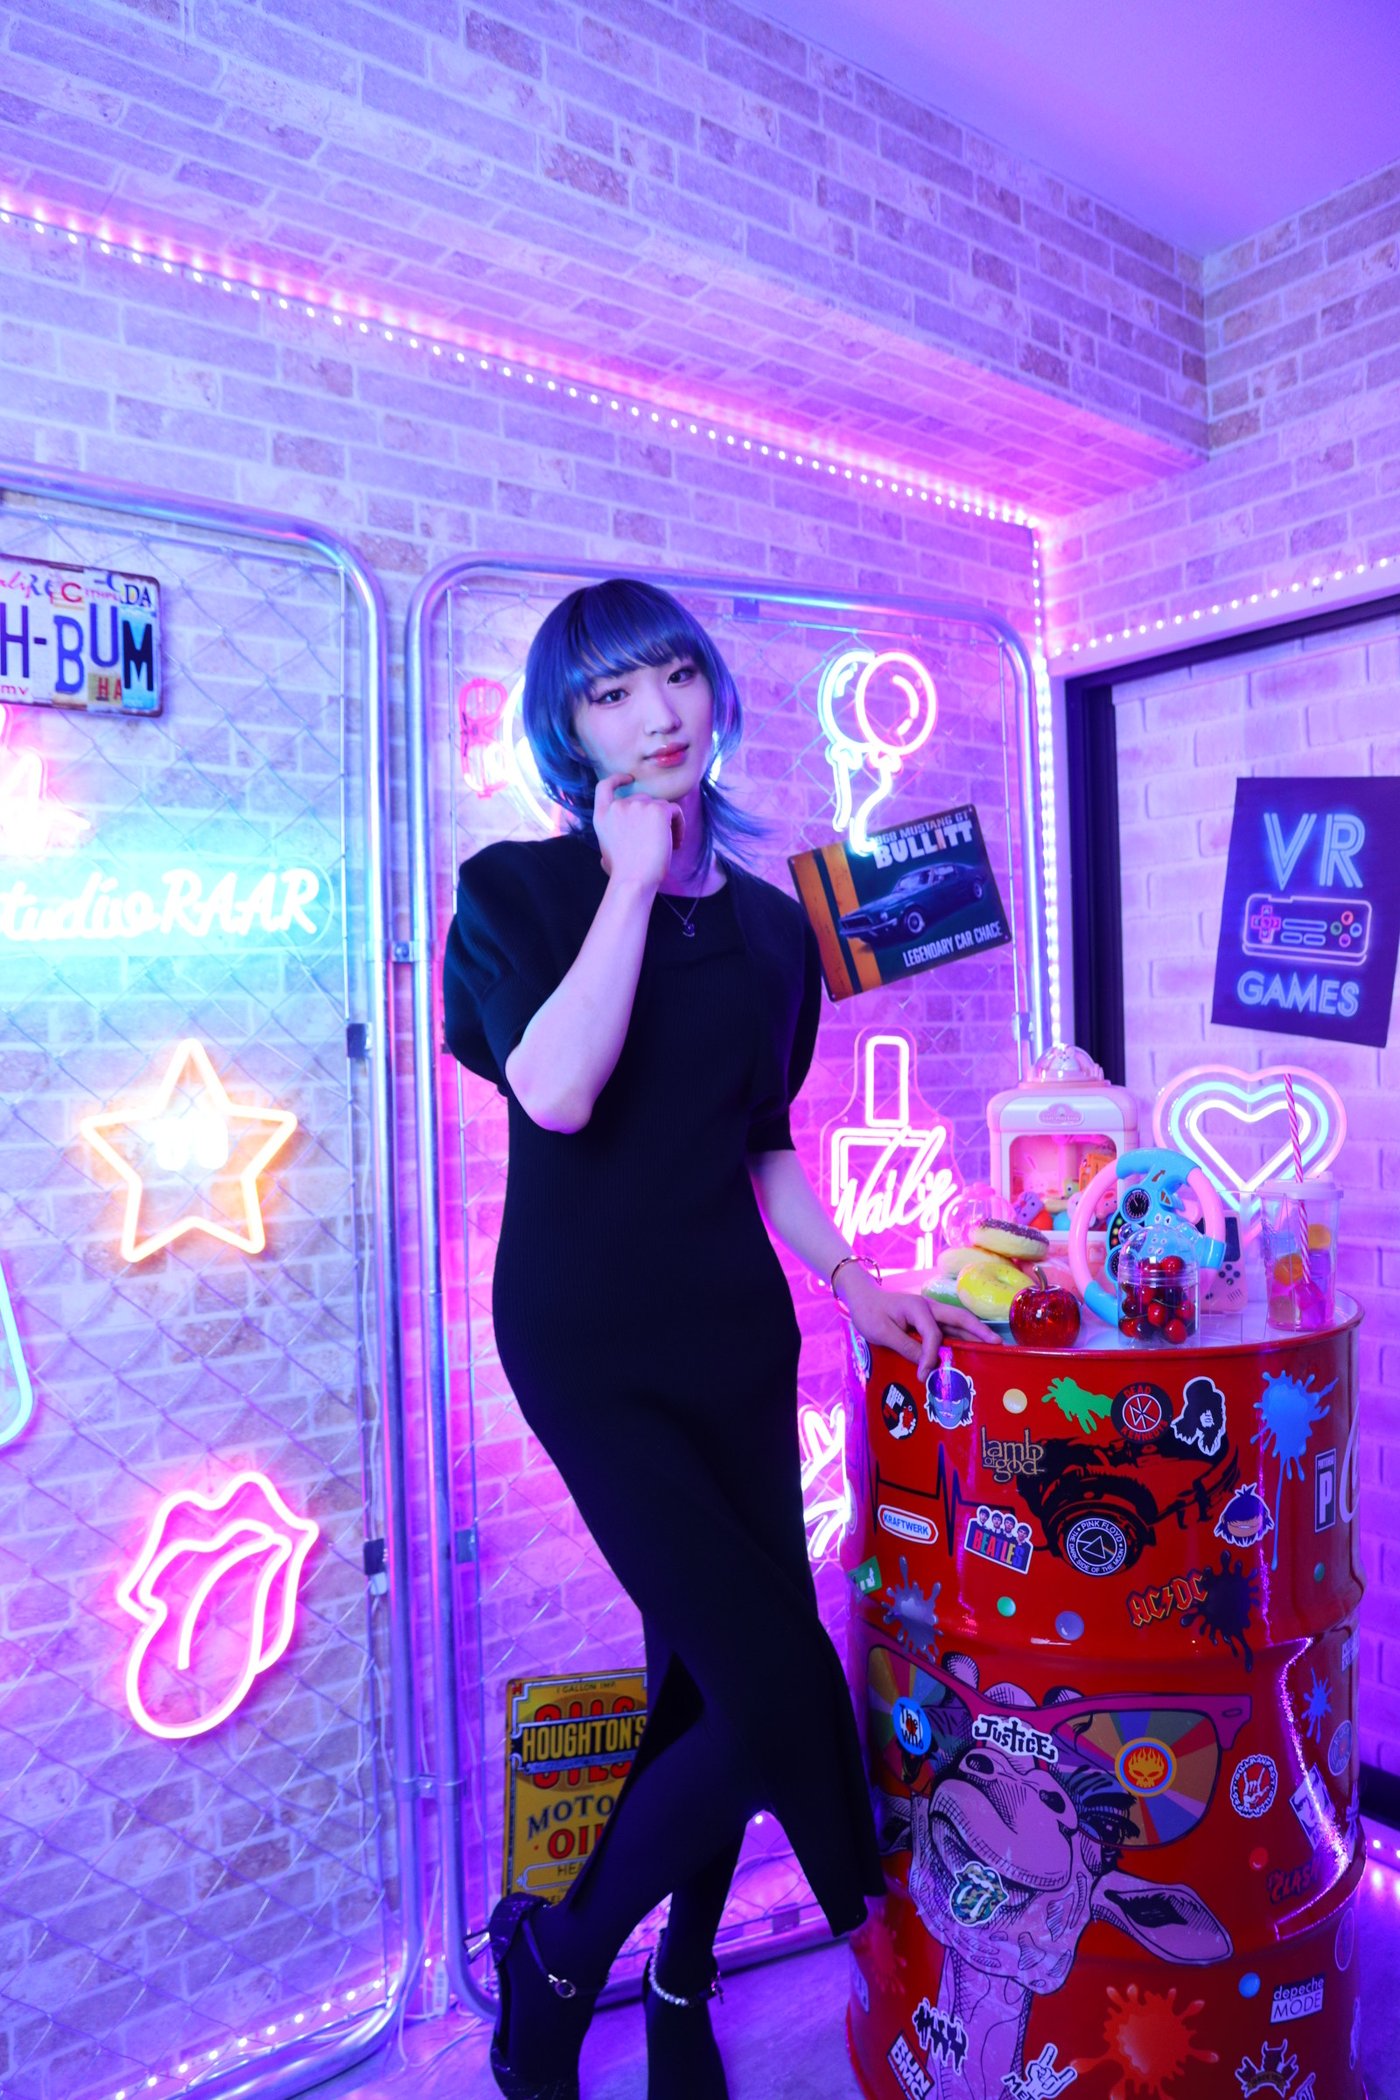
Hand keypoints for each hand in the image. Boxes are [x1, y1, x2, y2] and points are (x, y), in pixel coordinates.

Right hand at [594, 772, 681, 888]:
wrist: (634, 879)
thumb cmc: (622, 874)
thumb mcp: (606, 853)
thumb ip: (611, 842)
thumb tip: (606, 859)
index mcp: (602, 816)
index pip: (605, 787)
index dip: (617, 780)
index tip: (628, 778)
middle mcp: (618, 806)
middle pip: (643, 800)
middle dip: (653, 818)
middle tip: (660, 842)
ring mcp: (637, 805)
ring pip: (661, 807)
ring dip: (668, 825)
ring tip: (670, 847)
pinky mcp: (657, 810)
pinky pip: (675, 811)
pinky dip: (679, 826)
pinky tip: (676, 844)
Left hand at [836, 1268, 1000, 1381]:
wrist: (862, 1299)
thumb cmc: (870, 1314)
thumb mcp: (882, 1332)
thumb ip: (905, 1346)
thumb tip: (927, 1365)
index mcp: (918, 1308)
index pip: (933, 1334)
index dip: (932, 1356)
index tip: (924, 1376)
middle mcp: (930, 1308)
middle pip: (960, 1318)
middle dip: (980, 1330)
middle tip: (997, 1343)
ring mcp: (931, 1313)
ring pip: (959, 1323)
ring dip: (976, 1334)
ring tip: (993, 1347)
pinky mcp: (930, 1320)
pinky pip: (950, 1329)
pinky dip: (963, 1338)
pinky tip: (972, 1349)